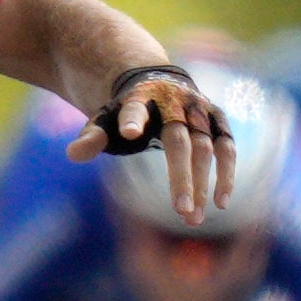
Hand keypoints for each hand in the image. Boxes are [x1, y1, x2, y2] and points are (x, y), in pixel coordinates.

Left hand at [64, 63, 236, 222]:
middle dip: (181, 175)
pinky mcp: (217, 119)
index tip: (128, 133)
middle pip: (178, 139)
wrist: (159, 81)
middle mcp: (174, 101)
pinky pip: (226, 146)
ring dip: (203, 183)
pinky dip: (227, 173)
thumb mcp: (105, 120)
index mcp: (140, 97)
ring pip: (206, 147)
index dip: (132, 119)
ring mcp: (199, 109)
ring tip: (195, 218)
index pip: (134, 108)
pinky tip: (221, 202)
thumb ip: (92, 137)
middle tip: (180, 210)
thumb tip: (72, 155)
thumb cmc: (127, 111)